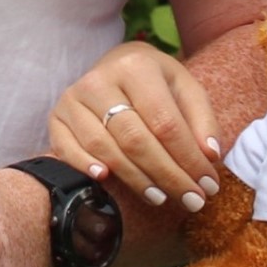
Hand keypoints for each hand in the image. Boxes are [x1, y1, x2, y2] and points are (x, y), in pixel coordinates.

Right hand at [46, 40, 222, 212]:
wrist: (116, 66)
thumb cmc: (156, 83)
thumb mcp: (185, 89)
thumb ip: (202, 121)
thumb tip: (209, 156)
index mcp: (136, 65)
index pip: (165, 122)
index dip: (189, 159)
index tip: (208, 186)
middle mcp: (100, 79)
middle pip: (135, 139)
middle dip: (168, 176)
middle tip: (191, 201)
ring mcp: (73, 97)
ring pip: (104, 148)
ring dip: (136, 179)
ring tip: (162, 198)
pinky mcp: (56, 116)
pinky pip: (67, 148)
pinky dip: (84, 166)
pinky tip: (106, 181)